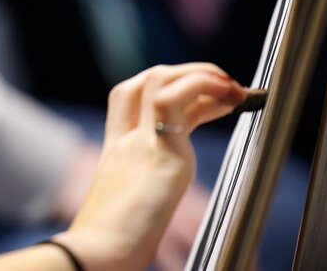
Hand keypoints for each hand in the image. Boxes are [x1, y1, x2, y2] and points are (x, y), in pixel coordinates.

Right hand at [54, 63, 244, 270]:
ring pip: (160, 80)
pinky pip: (174, 100)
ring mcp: (139, 143)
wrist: (96, 254)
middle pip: (145, 82)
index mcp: (115, 154)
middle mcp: (124, 141)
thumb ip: (139, 197)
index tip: (201, 97)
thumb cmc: (107, 246)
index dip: (168, 88)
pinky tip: (226, 93)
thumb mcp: (123, 212)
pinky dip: (201, 86)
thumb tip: (152, 212)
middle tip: (222, 84)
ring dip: (200, 74)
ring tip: (230, 86)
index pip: (132, 101)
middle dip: (186, 73)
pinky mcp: (158, 153)